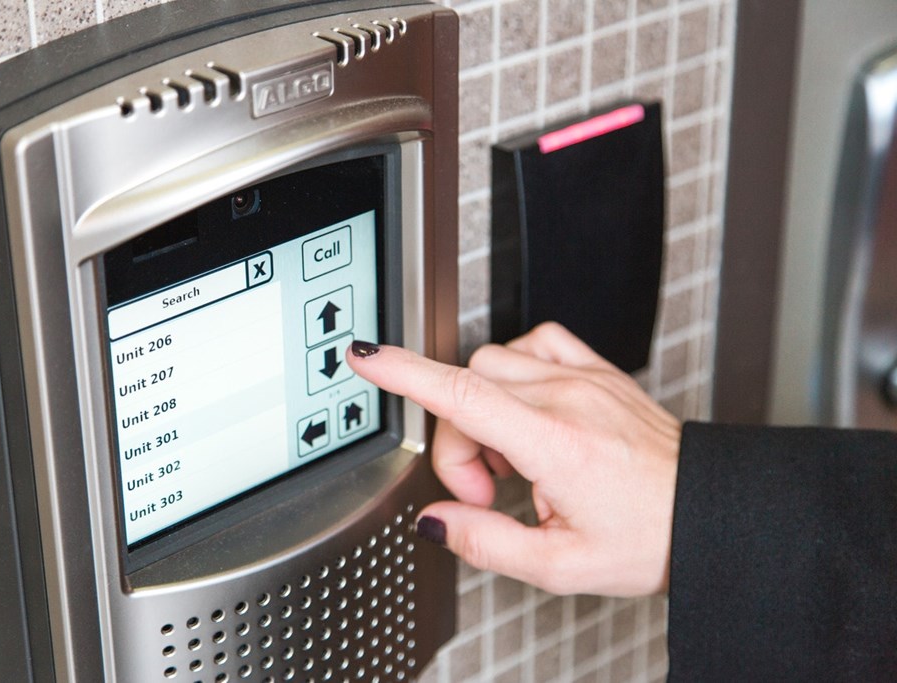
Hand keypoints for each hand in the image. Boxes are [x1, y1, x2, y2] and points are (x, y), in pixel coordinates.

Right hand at [347, 322, 680, 596]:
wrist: (709, 512)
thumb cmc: (650, 537)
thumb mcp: (561, 566)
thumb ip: (486, 542)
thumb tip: (436, 520)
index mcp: (557, 444)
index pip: (462, 395)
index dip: (404, 372)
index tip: (367, 356)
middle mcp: (569, 398)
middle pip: (468, 384)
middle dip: (457, 439)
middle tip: (486, 488)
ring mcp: (585, 377)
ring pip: (494, 362)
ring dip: (484, 410)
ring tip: (515, 459)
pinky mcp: (598, 369)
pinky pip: (535, 344)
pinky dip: (515, 372)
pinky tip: (529, 411)